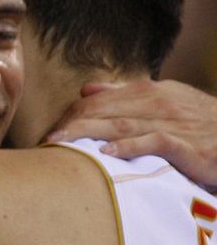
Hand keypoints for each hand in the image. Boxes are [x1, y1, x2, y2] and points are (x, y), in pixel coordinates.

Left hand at [47, 80, 216, 184]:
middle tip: (44, 140)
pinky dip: (128, 147)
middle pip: (104, 110)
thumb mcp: (165, 102)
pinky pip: (153, 142)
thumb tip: (87, 91)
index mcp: (150, 91)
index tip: (48, 131)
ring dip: (87, 134)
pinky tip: (105, 153)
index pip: (99, 100)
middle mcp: (158, 103)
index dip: (71, 115)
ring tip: (61, 143)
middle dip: (71, 124)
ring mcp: (173, 122)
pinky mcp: (188, 144)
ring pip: (121, 124)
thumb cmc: (200, 124)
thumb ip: (125, 95)